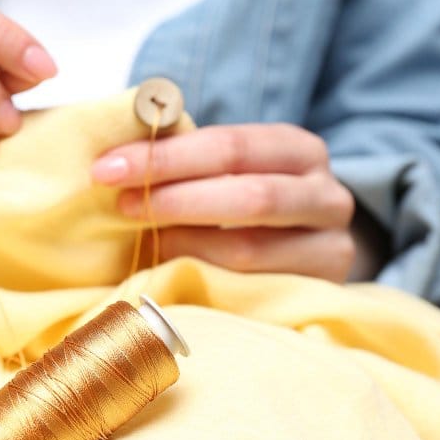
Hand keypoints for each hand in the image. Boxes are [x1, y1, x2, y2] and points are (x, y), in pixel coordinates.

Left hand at [91, 124, 356, 282]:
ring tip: (147, 241)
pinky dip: (207, 280)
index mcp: (298, 150)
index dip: (167, 156)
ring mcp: (331, 248)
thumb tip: (110, 157)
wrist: (307, 255)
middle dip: (175, 199)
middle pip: (249, 196)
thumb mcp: (227, 172)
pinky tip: (174, 272)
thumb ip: (183, 159)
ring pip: (250, 249)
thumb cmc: (246, 205)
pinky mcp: (322, 293)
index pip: (231, 145)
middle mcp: (327, 195)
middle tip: (122, 204)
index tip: (107, 168)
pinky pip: (254, 291)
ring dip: (187, 244)